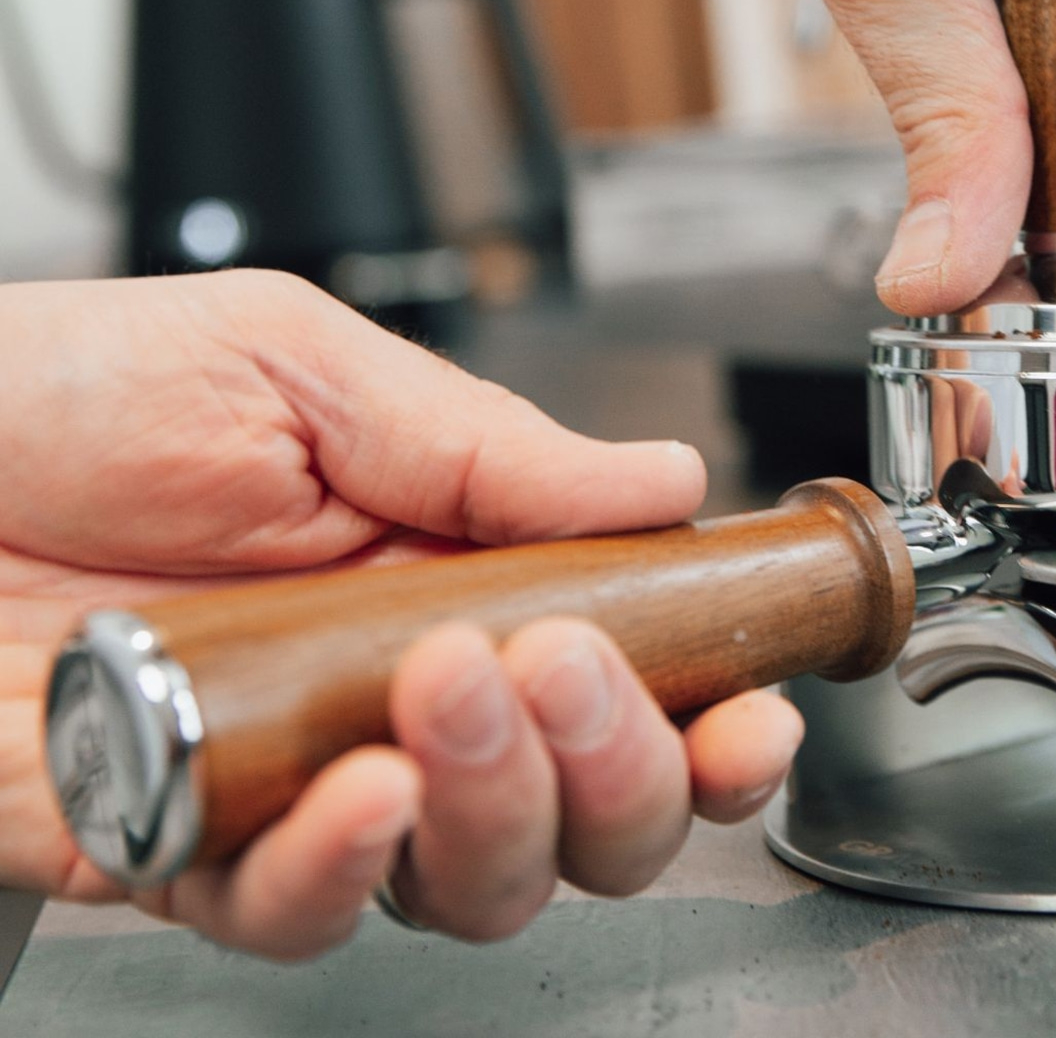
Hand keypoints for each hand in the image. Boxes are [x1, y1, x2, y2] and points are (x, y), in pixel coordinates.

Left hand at [0, 271, 801, 958]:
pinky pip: (290, 913)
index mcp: (458, 579)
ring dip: (500, 810)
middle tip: (571, 668)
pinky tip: (360, 794)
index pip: (628, 681)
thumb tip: (663, 481)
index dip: (710, 718)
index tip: (753, 705)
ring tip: (455, 689)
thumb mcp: (300, 366)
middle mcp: (400, 700)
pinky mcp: (179, 847)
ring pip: (467, 882)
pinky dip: (341, 872)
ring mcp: (297, 784)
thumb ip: (486, 442)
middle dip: (618, 766)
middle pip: (579, 815)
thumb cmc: (78, 388)